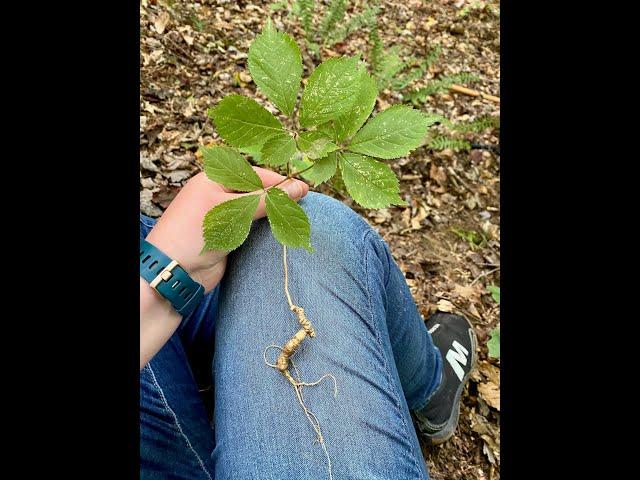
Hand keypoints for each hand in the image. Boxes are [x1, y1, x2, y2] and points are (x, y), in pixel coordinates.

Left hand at [145, 169, 308, 292]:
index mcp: (214, 179)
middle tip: (301, 205)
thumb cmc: (196, 234)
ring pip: (255, 209)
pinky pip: (250, 226)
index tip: (303, 190)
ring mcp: (222, 214)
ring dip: (272, 214)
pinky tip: (279, 230)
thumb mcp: (233, 212)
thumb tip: (299, 189)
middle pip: (256, 191)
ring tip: (294, 218)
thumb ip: (267, 200)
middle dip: (277, 198)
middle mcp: (218, 194)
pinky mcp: (226, 234)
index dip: (279, 183)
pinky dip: (264, 228)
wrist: (174, 272)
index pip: (254, 174)